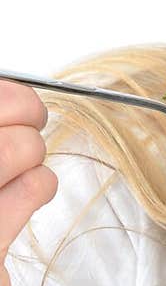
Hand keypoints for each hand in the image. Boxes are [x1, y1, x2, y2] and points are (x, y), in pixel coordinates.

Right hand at [0, 81, 57, 285]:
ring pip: (10, 148)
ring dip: (31, 150)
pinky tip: (37, 189)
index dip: (0, 95)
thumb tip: (7, 108)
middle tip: (31, 118)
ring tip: (30, 162)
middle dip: (18, 109)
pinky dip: (40, 185)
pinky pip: (27, 191)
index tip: (13, 98)